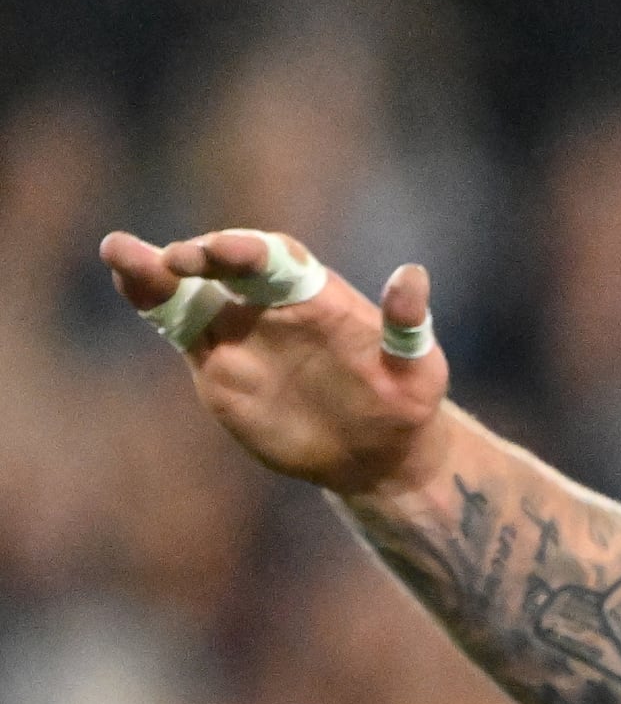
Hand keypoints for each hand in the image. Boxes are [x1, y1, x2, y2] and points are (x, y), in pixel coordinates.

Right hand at [101, 227, 453, 499]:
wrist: (374, 453)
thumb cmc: (404, 405)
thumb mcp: (419, 371)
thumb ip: (409, 325)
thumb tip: (413, 274)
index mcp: (318, 295)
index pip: (278, 260)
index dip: (250, 251)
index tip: (225, 252)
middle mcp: (273, 303)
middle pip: (227, 266)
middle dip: (201, 257)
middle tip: (173, 260)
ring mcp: (240, 329)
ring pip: (190, 289)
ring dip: (154, 270)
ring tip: (118, 251)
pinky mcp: (217, 360)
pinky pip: (178, 323)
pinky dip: (151, 299)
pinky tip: (126, 279)